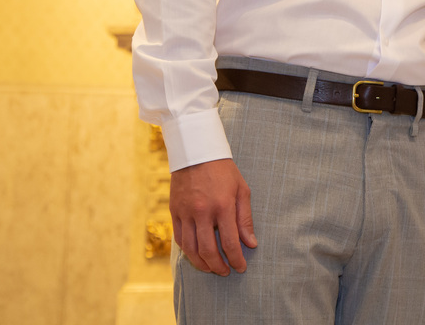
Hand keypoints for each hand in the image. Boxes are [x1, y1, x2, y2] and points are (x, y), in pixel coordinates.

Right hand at [170, 158, 256, 275]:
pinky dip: (188, 251)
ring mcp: (186, 213)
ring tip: (212, 268)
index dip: (236, 259)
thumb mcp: (242, 190)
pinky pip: (180, 239)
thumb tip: (250, 244)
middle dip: (219, 266)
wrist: (197, 153)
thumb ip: (245, 219)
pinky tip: (197, 255)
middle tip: (226, 272)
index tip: (240, 267)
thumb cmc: (224, 171)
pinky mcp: (174, 212)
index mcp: (223, 206)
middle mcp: (203, 212)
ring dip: (202, 264)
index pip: (230, 242)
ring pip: (191, 249)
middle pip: (208, 250)